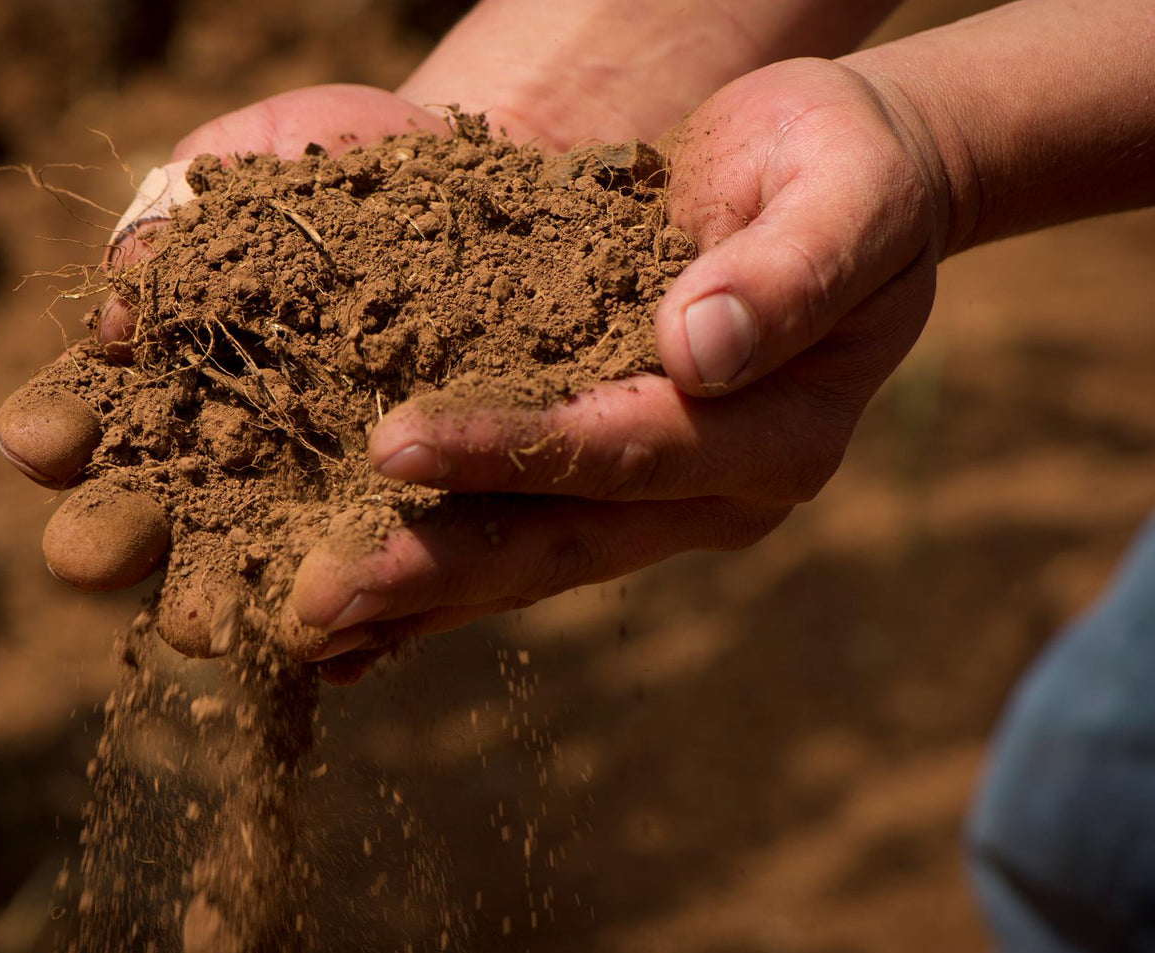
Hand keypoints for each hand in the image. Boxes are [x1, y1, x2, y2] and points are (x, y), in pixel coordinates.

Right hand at [0, 84, 438, 648]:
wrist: (468, 190)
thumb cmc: (340, 165)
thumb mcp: (256, 158)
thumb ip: (181, 210)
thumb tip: (128, 283)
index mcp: (155, 374)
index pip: (79, 415)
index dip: (51, 429)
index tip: (39, 438)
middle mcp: (214, 455)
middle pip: (144, 514)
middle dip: (114, 537)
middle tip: (94, 555)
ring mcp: (305, 496)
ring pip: (251, 571)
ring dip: (222, 602)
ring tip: (207, 621)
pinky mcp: (400, 523)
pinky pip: (375, 585)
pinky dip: (356, 621)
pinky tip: (339, 649)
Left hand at [291, 58, 949, 677]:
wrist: (844, 186)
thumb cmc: (846, 170)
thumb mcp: (845, 193)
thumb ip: (787, 271)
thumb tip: (696, 346)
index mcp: (776, 433)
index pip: (626, 450)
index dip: (511, 451)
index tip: (391, 447)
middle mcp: (716, 491)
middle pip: (562, 539)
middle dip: (434, 571)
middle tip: (315, 602)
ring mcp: (664, 500)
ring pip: (531, 559)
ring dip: (419, 597)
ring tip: (308, 628)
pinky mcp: (616, 483)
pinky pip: (522, 537)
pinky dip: (441, 582)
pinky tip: (359, 622)